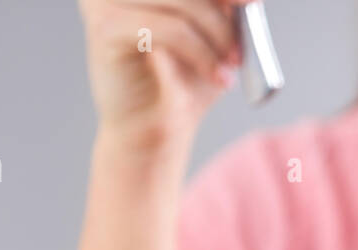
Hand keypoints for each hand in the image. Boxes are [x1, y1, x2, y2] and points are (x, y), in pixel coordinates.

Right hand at [78, 0, 240, 155]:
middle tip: (242, 48)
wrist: (152, 130)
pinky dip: (201, 54)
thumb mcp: (213, 38)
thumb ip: (222, 10)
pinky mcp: (104, 25)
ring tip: (229, 67)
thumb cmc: (183, 82)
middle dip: (221, 16)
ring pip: (182, 3)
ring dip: (216, 36)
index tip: (252, 2)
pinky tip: (218, 77)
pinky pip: (168, 29)